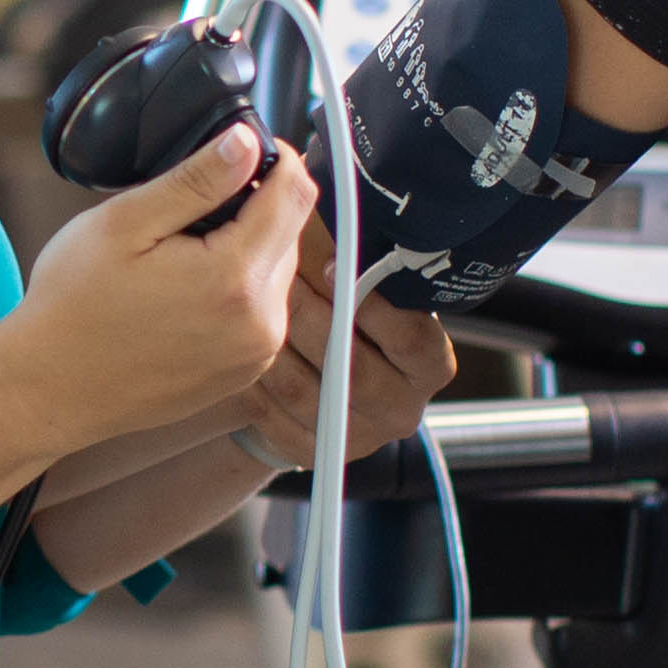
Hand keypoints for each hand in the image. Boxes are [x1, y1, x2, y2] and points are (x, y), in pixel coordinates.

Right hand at [4, 128, 315, 447]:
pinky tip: (185, 293)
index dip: (276, 159)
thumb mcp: (124, 223)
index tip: (244, 151)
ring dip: (246, 250)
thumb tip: (247, 143)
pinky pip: (261, 311)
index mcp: (234, 279)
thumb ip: (195, 181)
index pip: (295, 195)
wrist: (50, 389)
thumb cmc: (73, 309)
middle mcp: (260, 323)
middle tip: (189, 211)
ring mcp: (255, 354)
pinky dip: (237, 290)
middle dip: (254, 208)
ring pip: (277, 272)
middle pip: (289, 233)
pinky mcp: (244, 372)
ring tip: (181, 256)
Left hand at [250, 269, 457, 477]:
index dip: (371, 302)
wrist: (323, 379)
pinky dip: (254, 377)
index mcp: (430, 365)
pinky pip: (275, 415)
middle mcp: (402, 408)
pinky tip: (237, 343)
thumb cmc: (354, 318)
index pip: (412, 339)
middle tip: (273, 274)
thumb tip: (340, 215)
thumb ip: (365, 263)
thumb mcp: (374, 291)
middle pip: (352, 367)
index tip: (330, 265)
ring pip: (307, 393)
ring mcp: (358, 438)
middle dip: (308, 314)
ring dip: (273, 344)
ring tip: (247, 302)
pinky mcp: (314, 452)